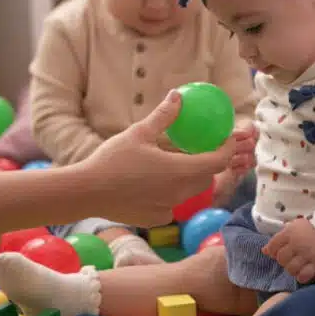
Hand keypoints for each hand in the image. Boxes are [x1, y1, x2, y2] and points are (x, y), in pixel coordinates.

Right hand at [84, 91, 255, 226]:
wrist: (87, 192)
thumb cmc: (112, 160)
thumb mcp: (139, 133)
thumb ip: (163, 116)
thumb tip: (178, 95)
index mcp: (180, 170)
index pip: (218, 161)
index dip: (227, 150)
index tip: (227, 139)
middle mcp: (180, 192)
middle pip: (206, 178)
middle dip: (208, 164)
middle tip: (200, 149)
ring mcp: (168, 208)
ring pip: (189, 192)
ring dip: (188, 179)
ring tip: (174, 164)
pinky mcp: (156, 219)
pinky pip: (172, 205)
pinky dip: (170, 194)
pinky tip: (152, 185)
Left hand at [263, 217, 314, 283]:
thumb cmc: (311, 228)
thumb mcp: (294, 227)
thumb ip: (279, 238)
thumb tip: (264, 251)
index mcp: (289, 233)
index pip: (273, 246)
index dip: (273, 251)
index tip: (279, 251)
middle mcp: (296, 244)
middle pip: (281, 259)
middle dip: (283, 261)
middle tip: (291, 258)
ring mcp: (306, 254)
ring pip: (290, 269)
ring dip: (292, 269)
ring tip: (298, 266)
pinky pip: (304, 275)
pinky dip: (301, 276)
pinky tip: (304, 273)